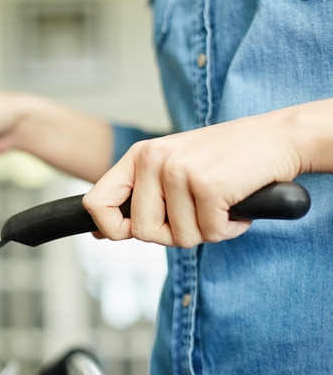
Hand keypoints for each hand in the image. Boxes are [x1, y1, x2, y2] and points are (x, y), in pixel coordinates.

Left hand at [82, 108, 307, 247]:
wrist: (278, 137)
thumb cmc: (224, 158)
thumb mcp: (170, 168)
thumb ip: (137, 197)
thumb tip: (99, 234)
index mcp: (139, 156)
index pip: (96, 203)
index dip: (110, 229)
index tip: (128, 234)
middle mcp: (153, 160)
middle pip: (142, 231)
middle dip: (172, 234)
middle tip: (197, 213)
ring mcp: (179, 171)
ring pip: (180, 237)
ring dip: (206, 230)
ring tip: (220, 202)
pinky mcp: (208, 185)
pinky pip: (210, 234)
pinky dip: (229, 228)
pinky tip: (236, 204)